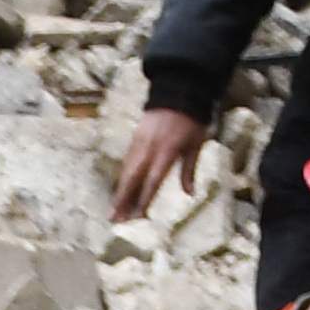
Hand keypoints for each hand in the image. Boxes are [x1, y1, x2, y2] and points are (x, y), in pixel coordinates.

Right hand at [113, 102, 202, 221]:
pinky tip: (120, 191)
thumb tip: (190, 193)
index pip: (153, 180)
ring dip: (120, 192)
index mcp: (167, 150)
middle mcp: (149, 148)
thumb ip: (190, 169)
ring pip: (126, 171)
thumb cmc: (191, 120)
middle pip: (132, 178)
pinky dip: (123, 178)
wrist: (178, 91)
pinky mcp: (135, 137)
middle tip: (114, 219)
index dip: (145, 199)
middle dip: (122, 200)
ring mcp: (139, 142)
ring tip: (113, 211)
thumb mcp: (196, 144)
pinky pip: (127, 162)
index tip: (137, 216)